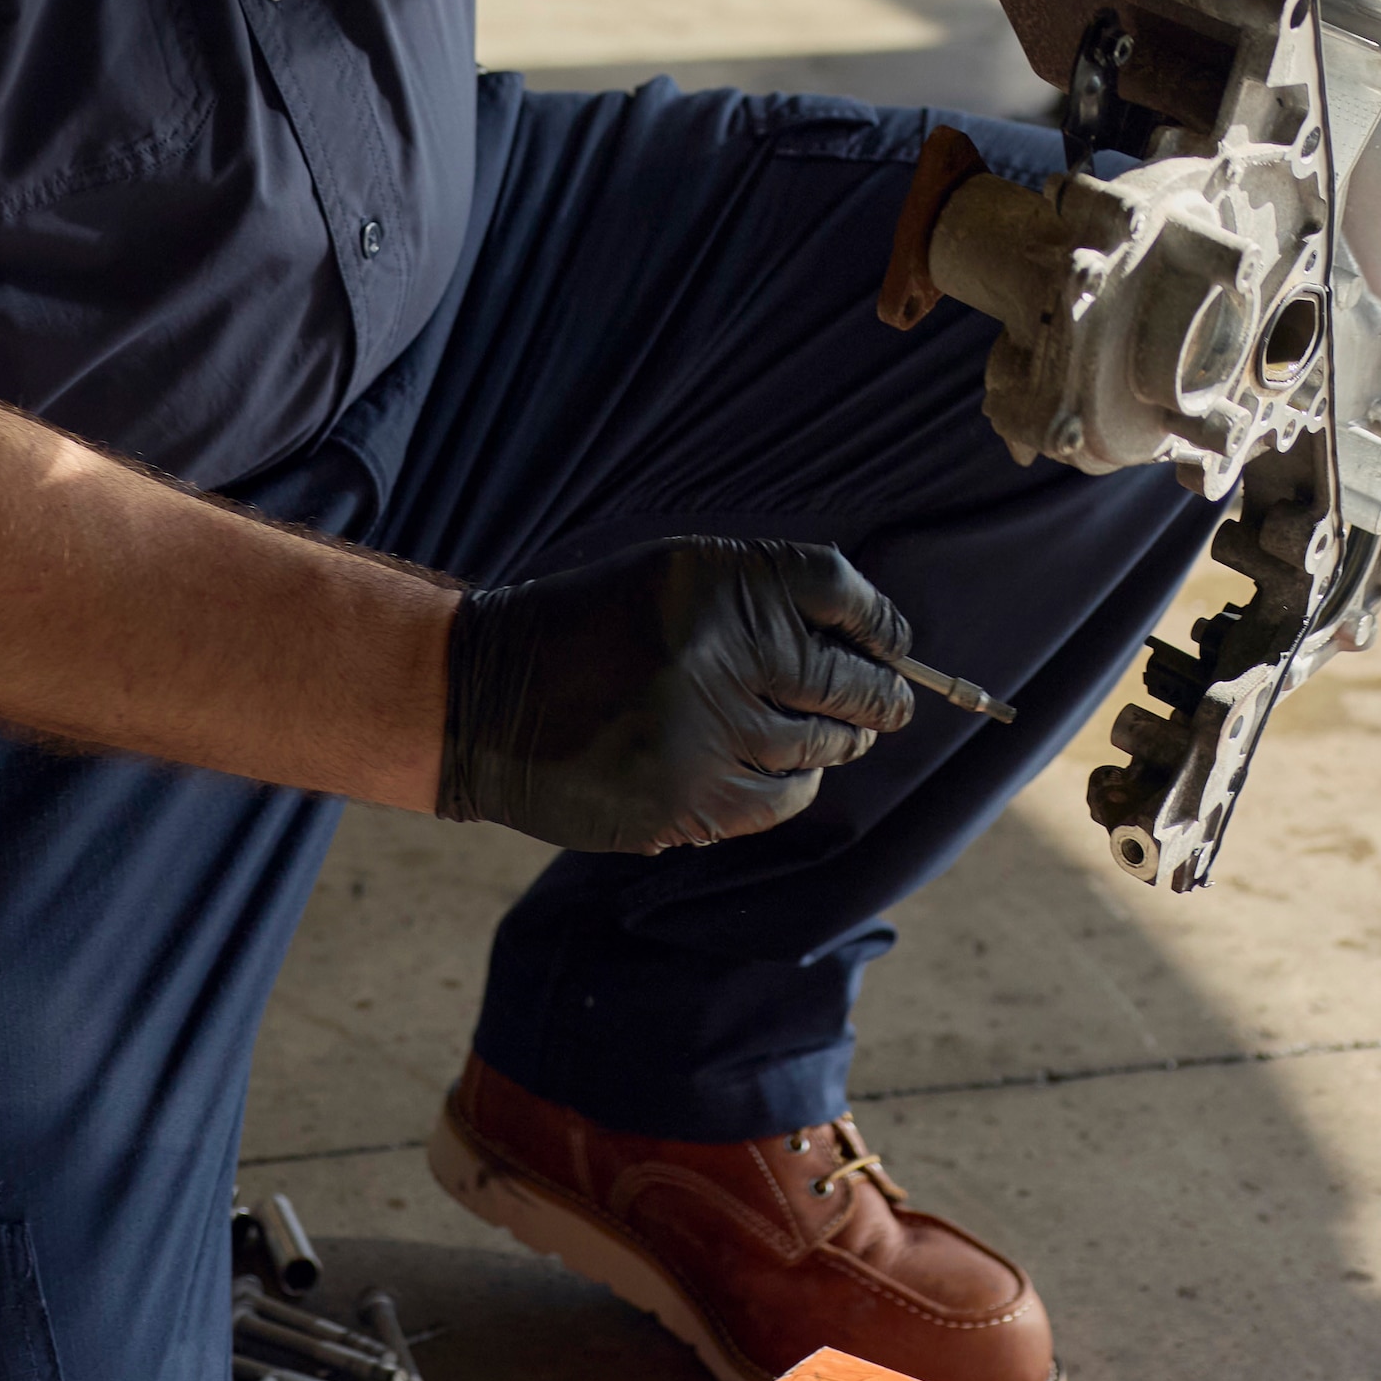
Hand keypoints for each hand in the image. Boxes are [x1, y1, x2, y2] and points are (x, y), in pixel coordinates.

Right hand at [435, 539, 925, 854]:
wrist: (484, 699)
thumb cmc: (590, 626)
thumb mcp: (673, 576)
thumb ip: (761, 595)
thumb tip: (866, 639)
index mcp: (715, 586)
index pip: (840, 594)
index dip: (882, 624)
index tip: (896, 644)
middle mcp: (717, 656)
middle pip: (846, 681)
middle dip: (880, 697)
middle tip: (893, 704)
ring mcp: (703, 738)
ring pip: (819, 748)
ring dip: (839, 742)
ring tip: (842, 736)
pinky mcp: (684, 804)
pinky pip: (779, 802)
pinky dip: (797, 788)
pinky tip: (792, 775)